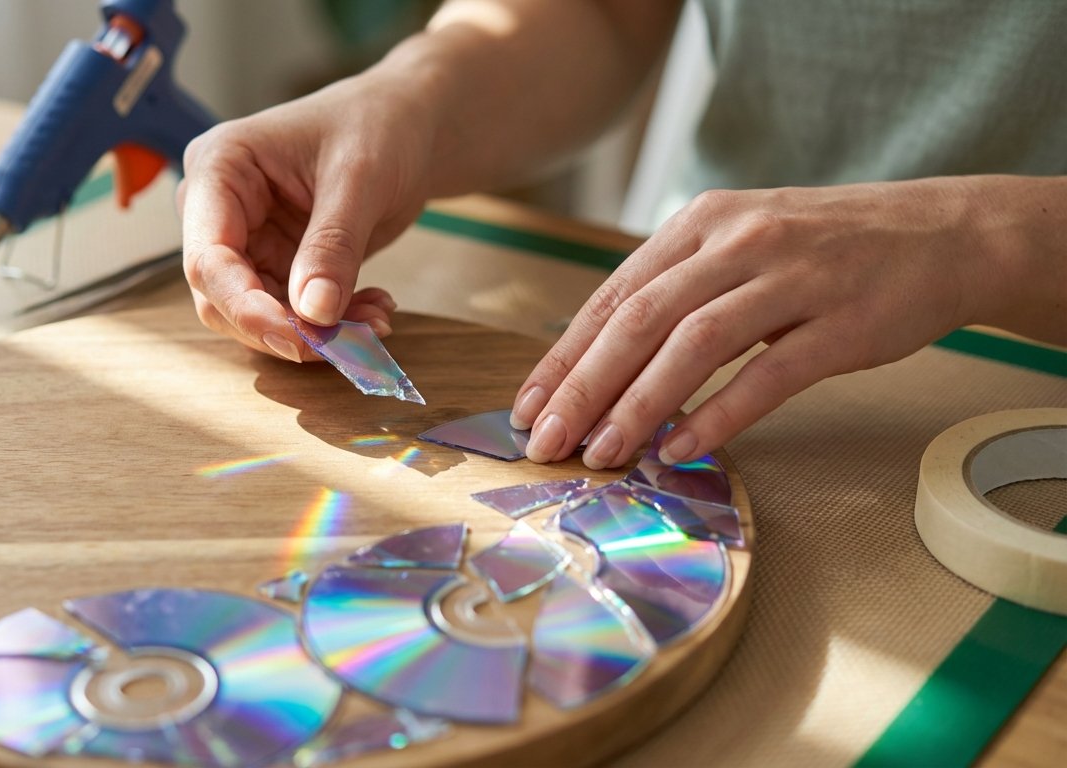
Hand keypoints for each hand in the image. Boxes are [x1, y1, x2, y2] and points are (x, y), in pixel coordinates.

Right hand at [178, 74, 433, 361]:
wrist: (406, 124)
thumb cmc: (376, 125)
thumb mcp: (359, 179)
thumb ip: (333, 246)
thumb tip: (315, 314)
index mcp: (219, 168)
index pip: (208, 256)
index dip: (246, 308)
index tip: (299, 340)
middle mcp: (219, 209)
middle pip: (223, 296)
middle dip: (283, 328)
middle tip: (348, 341)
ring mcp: (246, 240)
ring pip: (257, 315)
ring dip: (315, 331)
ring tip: (376, 319)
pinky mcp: (275, 264)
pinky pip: (290, 313)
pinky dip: (331, 323)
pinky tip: (373, 311)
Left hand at [510, 176, 1040, 468]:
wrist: (942, 233)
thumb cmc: (824, 249)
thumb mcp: (740, 244)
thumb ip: (676, 290)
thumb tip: (599, 362)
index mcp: (702, 224)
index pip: (614, 297)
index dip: (565, 357)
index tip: (528, 408)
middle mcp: (739, 242)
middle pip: (640, 320)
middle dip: (584, 387)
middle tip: (548, 442)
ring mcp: (791, 278)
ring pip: (693, 345)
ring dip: (639, 405)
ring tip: (603, 453)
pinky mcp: (841, 321)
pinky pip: (767, 374)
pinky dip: (719, 415)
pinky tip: (683, 450)